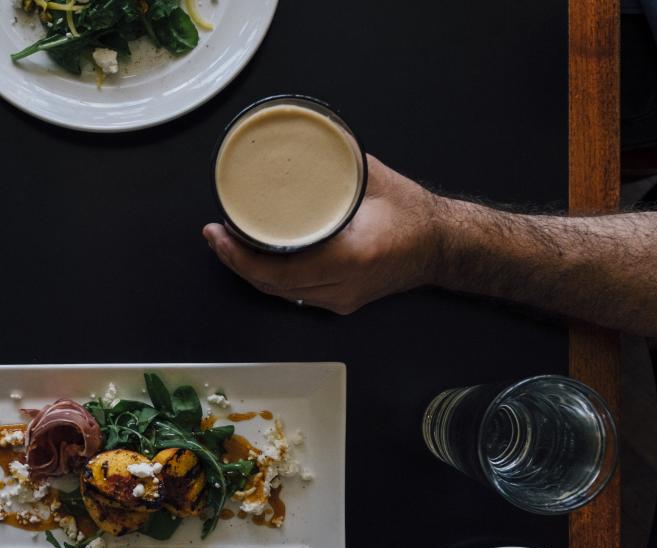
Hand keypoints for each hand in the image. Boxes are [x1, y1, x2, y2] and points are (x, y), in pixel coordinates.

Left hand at [202, 156, 444, 314]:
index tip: (217, 234)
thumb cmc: (414, 215)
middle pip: (271, 286)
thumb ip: (336, 160)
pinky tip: (255, 259)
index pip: (279, 271)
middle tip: (213, 235)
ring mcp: (340, 299)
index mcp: (351, 256)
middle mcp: (343, 286)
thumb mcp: (372, 179)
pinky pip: (294, 294)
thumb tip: (304, 138)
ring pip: (281, 294)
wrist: (442, 246)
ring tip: (226, 244)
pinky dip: (271, 278)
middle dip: (235, 262)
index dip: (239, 257)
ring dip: (249, 272)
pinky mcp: (339, 300)